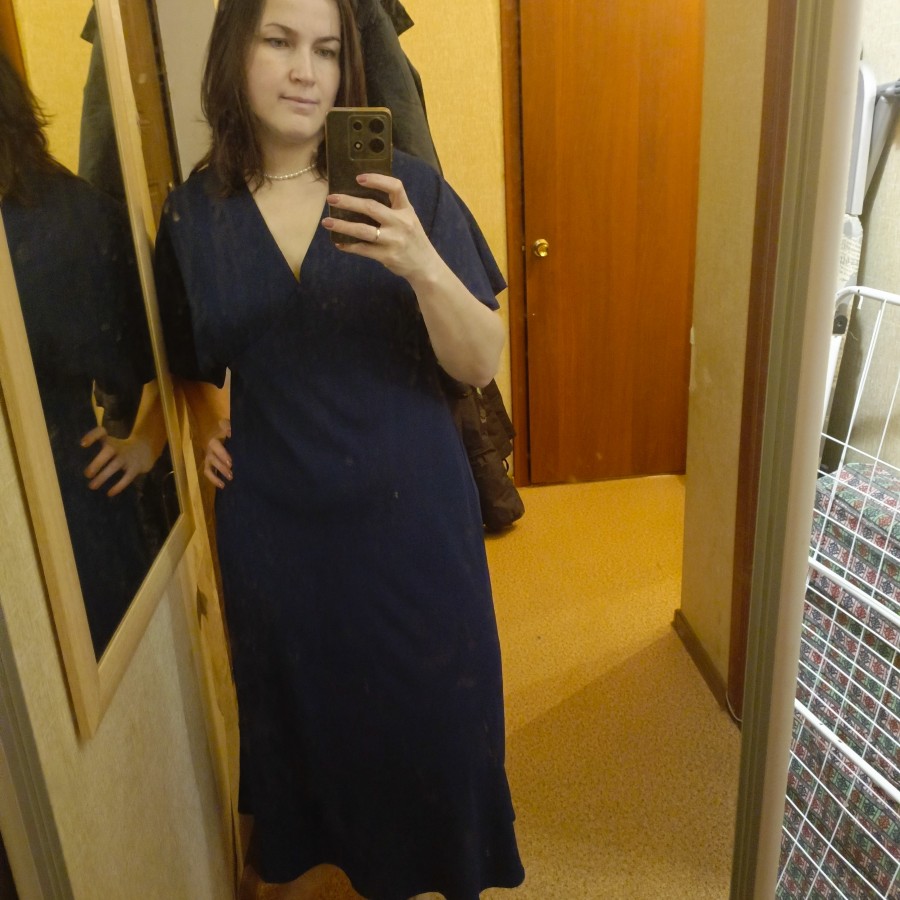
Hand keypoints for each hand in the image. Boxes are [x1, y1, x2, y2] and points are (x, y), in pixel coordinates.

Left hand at [81, 426, 154, 496]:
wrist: (145, 451)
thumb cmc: (119, 450)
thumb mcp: (109, 444)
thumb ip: (94, 451)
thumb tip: (73, 465)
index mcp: (110, 440)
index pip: (101, 432)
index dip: (92, 436)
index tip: (82, 444)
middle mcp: (118, 447)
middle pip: (109, 450)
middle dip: (97, 462)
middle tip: (87, 474)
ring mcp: (127, 457)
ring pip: (115, 465)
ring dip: (103, 476)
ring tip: (92, 486)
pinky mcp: (135, 468)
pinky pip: (127, 477)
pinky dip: (119, 486)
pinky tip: (110, 493)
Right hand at [202, 418, 231, 488]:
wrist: (232, 447)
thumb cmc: (236, 439)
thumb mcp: (238, 432)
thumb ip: (234, 430)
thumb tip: (231, 431)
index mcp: (221, 432)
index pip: (223, 425)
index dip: (226, 429)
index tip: (231, 435)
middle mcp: (213, 442)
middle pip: (213, 447)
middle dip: (222, 455)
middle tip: (232, 464)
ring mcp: (209, 454)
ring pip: (210, 461)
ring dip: (220, 468)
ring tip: (231, 476)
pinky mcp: (208, 464)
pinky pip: (208, 472)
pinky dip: (214, 479)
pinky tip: (223, 485)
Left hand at [322, 174, 441, 281]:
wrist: (425, 266)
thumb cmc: (412, 239)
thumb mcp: (409, 219)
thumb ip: (392, 209)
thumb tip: (360, 199)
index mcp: (406, 210)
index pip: (395, 187)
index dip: (377, 180)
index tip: (358, 178)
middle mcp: (401, 223)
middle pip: (372, 207)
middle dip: (349, 202)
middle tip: (331, 198)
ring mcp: (394, 240)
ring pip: (364, 230)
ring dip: (343, 225)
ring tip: (327, 222)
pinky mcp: (387, 256)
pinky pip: (363, 249)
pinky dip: (349, 246)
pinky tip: (339, 242)